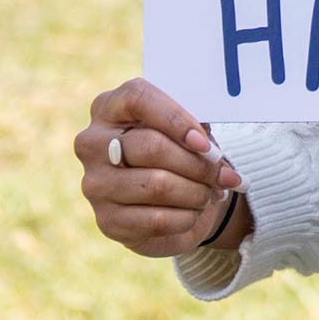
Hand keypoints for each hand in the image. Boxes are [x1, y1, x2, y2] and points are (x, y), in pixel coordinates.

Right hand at [75, 77, 242, 257]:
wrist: (161, 198)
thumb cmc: (177, 150)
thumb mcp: (186, 129)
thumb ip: (197, 130)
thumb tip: (213, 154)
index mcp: (110, 107)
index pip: (138, 99)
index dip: (177, 120)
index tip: (206, 143)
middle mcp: (93, 143)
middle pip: (152, 147)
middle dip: (198, 164)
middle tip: (226, 175)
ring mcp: (95, 183)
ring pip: (156, 185)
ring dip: (197, 192)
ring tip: (212, 192)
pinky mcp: (106, 220)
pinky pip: (156, 219)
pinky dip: (186, 216)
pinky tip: (195, 211)